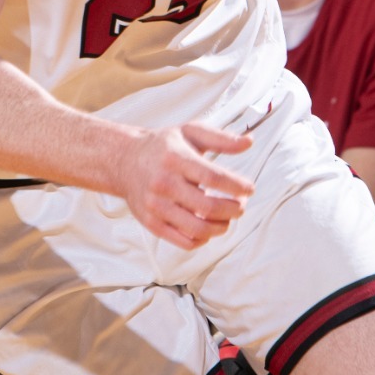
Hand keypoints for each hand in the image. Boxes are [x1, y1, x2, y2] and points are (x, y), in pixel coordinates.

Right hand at [116, 122, 254, 249]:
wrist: (125, 161)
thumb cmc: (161, 147)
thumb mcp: (190, 133)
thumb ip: (220, 139)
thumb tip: (248, 142)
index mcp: (175, 158)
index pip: (213, 177)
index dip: (237, 186)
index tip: (249, 189)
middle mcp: (164, 183)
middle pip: (208, 206)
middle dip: (233, 209)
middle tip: (240, 205)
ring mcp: (156, 206)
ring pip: (198, 228)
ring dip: (221, 227)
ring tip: (227, 218)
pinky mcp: (151, 223)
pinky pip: (183, 241)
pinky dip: (203, 239)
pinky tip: (208, 228)